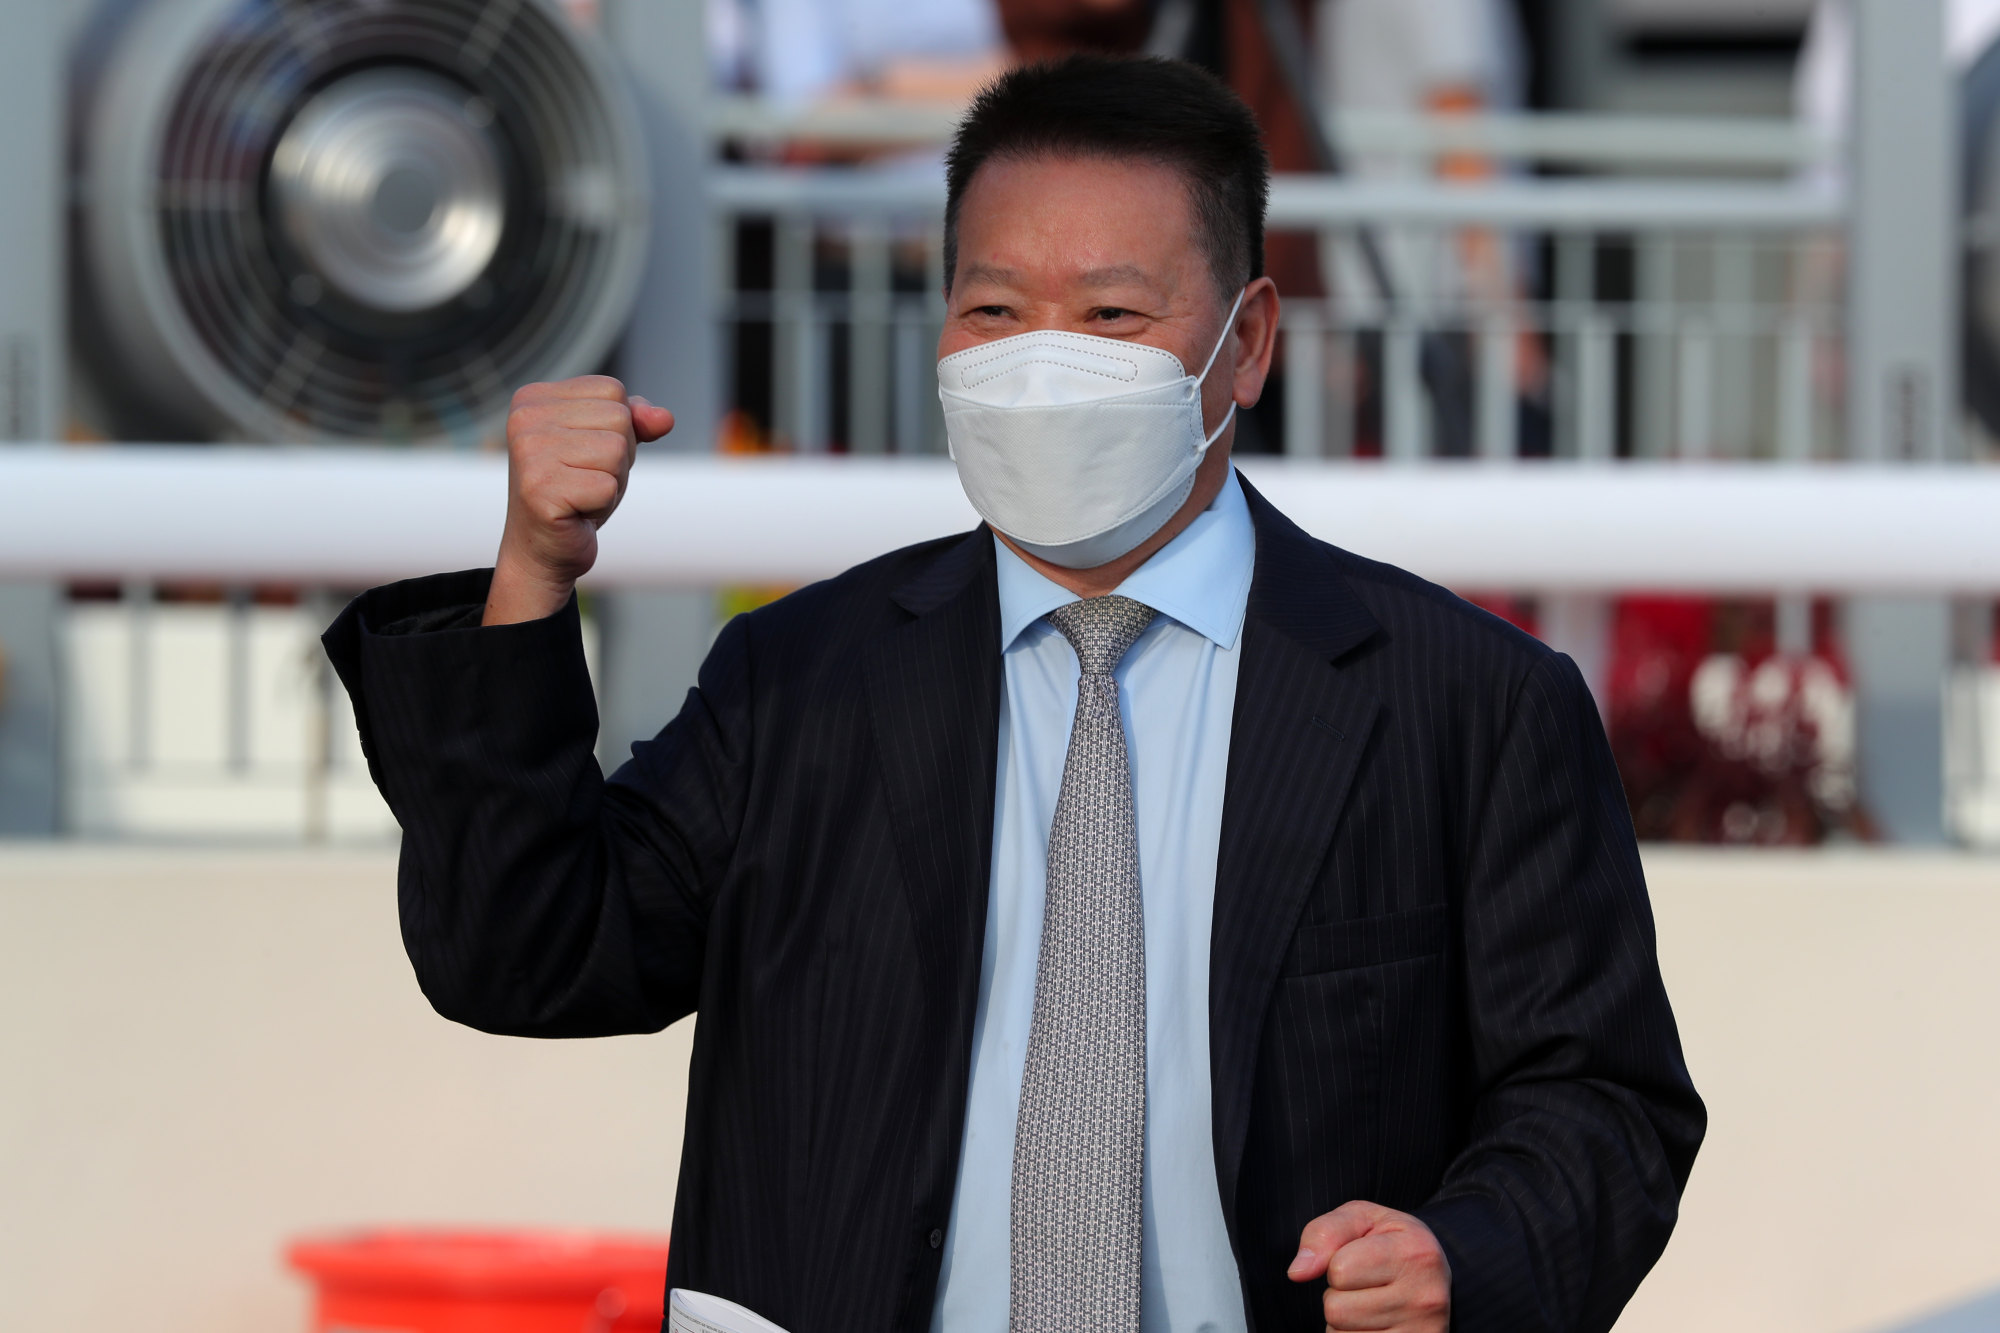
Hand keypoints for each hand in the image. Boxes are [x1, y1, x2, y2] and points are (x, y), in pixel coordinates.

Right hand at [484, 375, 673, 625]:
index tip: (586, 455)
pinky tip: (577, 513)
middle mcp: (525, 420)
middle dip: (617, 458)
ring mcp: (529, 454)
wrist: (545, 548)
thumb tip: (665, 418)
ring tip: (581, 495)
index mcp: (534, 398)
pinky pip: (608, 487)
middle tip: (584, 480)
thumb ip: (636, 421)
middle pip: (618, 419)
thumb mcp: (607, 444)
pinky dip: (603, 505)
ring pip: (617, 452)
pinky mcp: (540, 490)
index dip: (618, 429)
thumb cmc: (576, 491)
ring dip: (612, 482)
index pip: (612, 390)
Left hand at [1288, 1201, 1449, 1332]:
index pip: (1339, 1270)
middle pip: (1336, 1308)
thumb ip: (1324, 1233)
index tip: (1358, 1257)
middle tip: (1365, 1284)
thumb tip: (1297, 1272)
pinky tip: (1375, 1323)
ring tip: (1371, 1303)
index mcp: (1414, 1252)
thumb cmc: (1390, 1242)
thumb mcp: (1362, 1219)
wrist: (1433, 1275)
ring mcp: (1419, 1332)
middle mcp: (1424, 1297)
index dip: (1336, 1262)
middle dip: (1339, 1294)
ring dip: (1344, 1320)